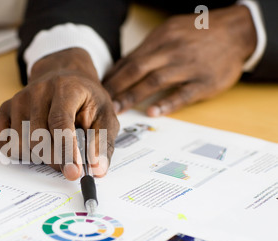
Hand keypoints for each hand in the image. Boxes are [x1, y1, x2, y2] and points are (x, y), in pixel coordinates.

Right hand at [0, 48, 119, 180]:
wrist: (65, 78)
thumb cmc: (86, 101)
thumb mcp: (105, 116)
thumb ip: (102, 143)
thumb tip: (97, 170)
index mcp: (65, 88)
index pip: (60, 122)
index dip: (66, 150)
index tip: (74, 173)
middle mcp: (37, 91)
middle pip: (37, 138)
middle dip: (54, 160)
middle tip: (69, 167)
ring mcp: (17, 99)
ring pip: (19, 144)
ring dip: (37, 157)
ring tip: (53, 147)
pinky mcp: (5, 109)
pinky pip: (2, 142)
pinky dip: (17, 152)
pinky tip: (33, 145)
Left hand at [104, 5, 256, 116]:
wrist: (236, 32)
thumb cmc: (197, 34)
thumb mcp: (170, 32)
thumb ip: (147, 50)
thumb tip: (119, 68)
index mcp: (162, 38)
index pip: (132, 59)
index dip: (115, 75)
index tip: (101, 88)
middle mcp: (173, 51)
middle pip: (139, 69)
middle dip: (118, 87)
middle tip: (104, 101)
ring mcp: (190, 66)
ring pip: (157, 81)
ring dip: (134, 96)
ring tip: (119, 109)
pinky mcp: (205, 81)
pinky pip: (184, 94)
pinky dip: (167, 103)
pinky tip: (153, 112)